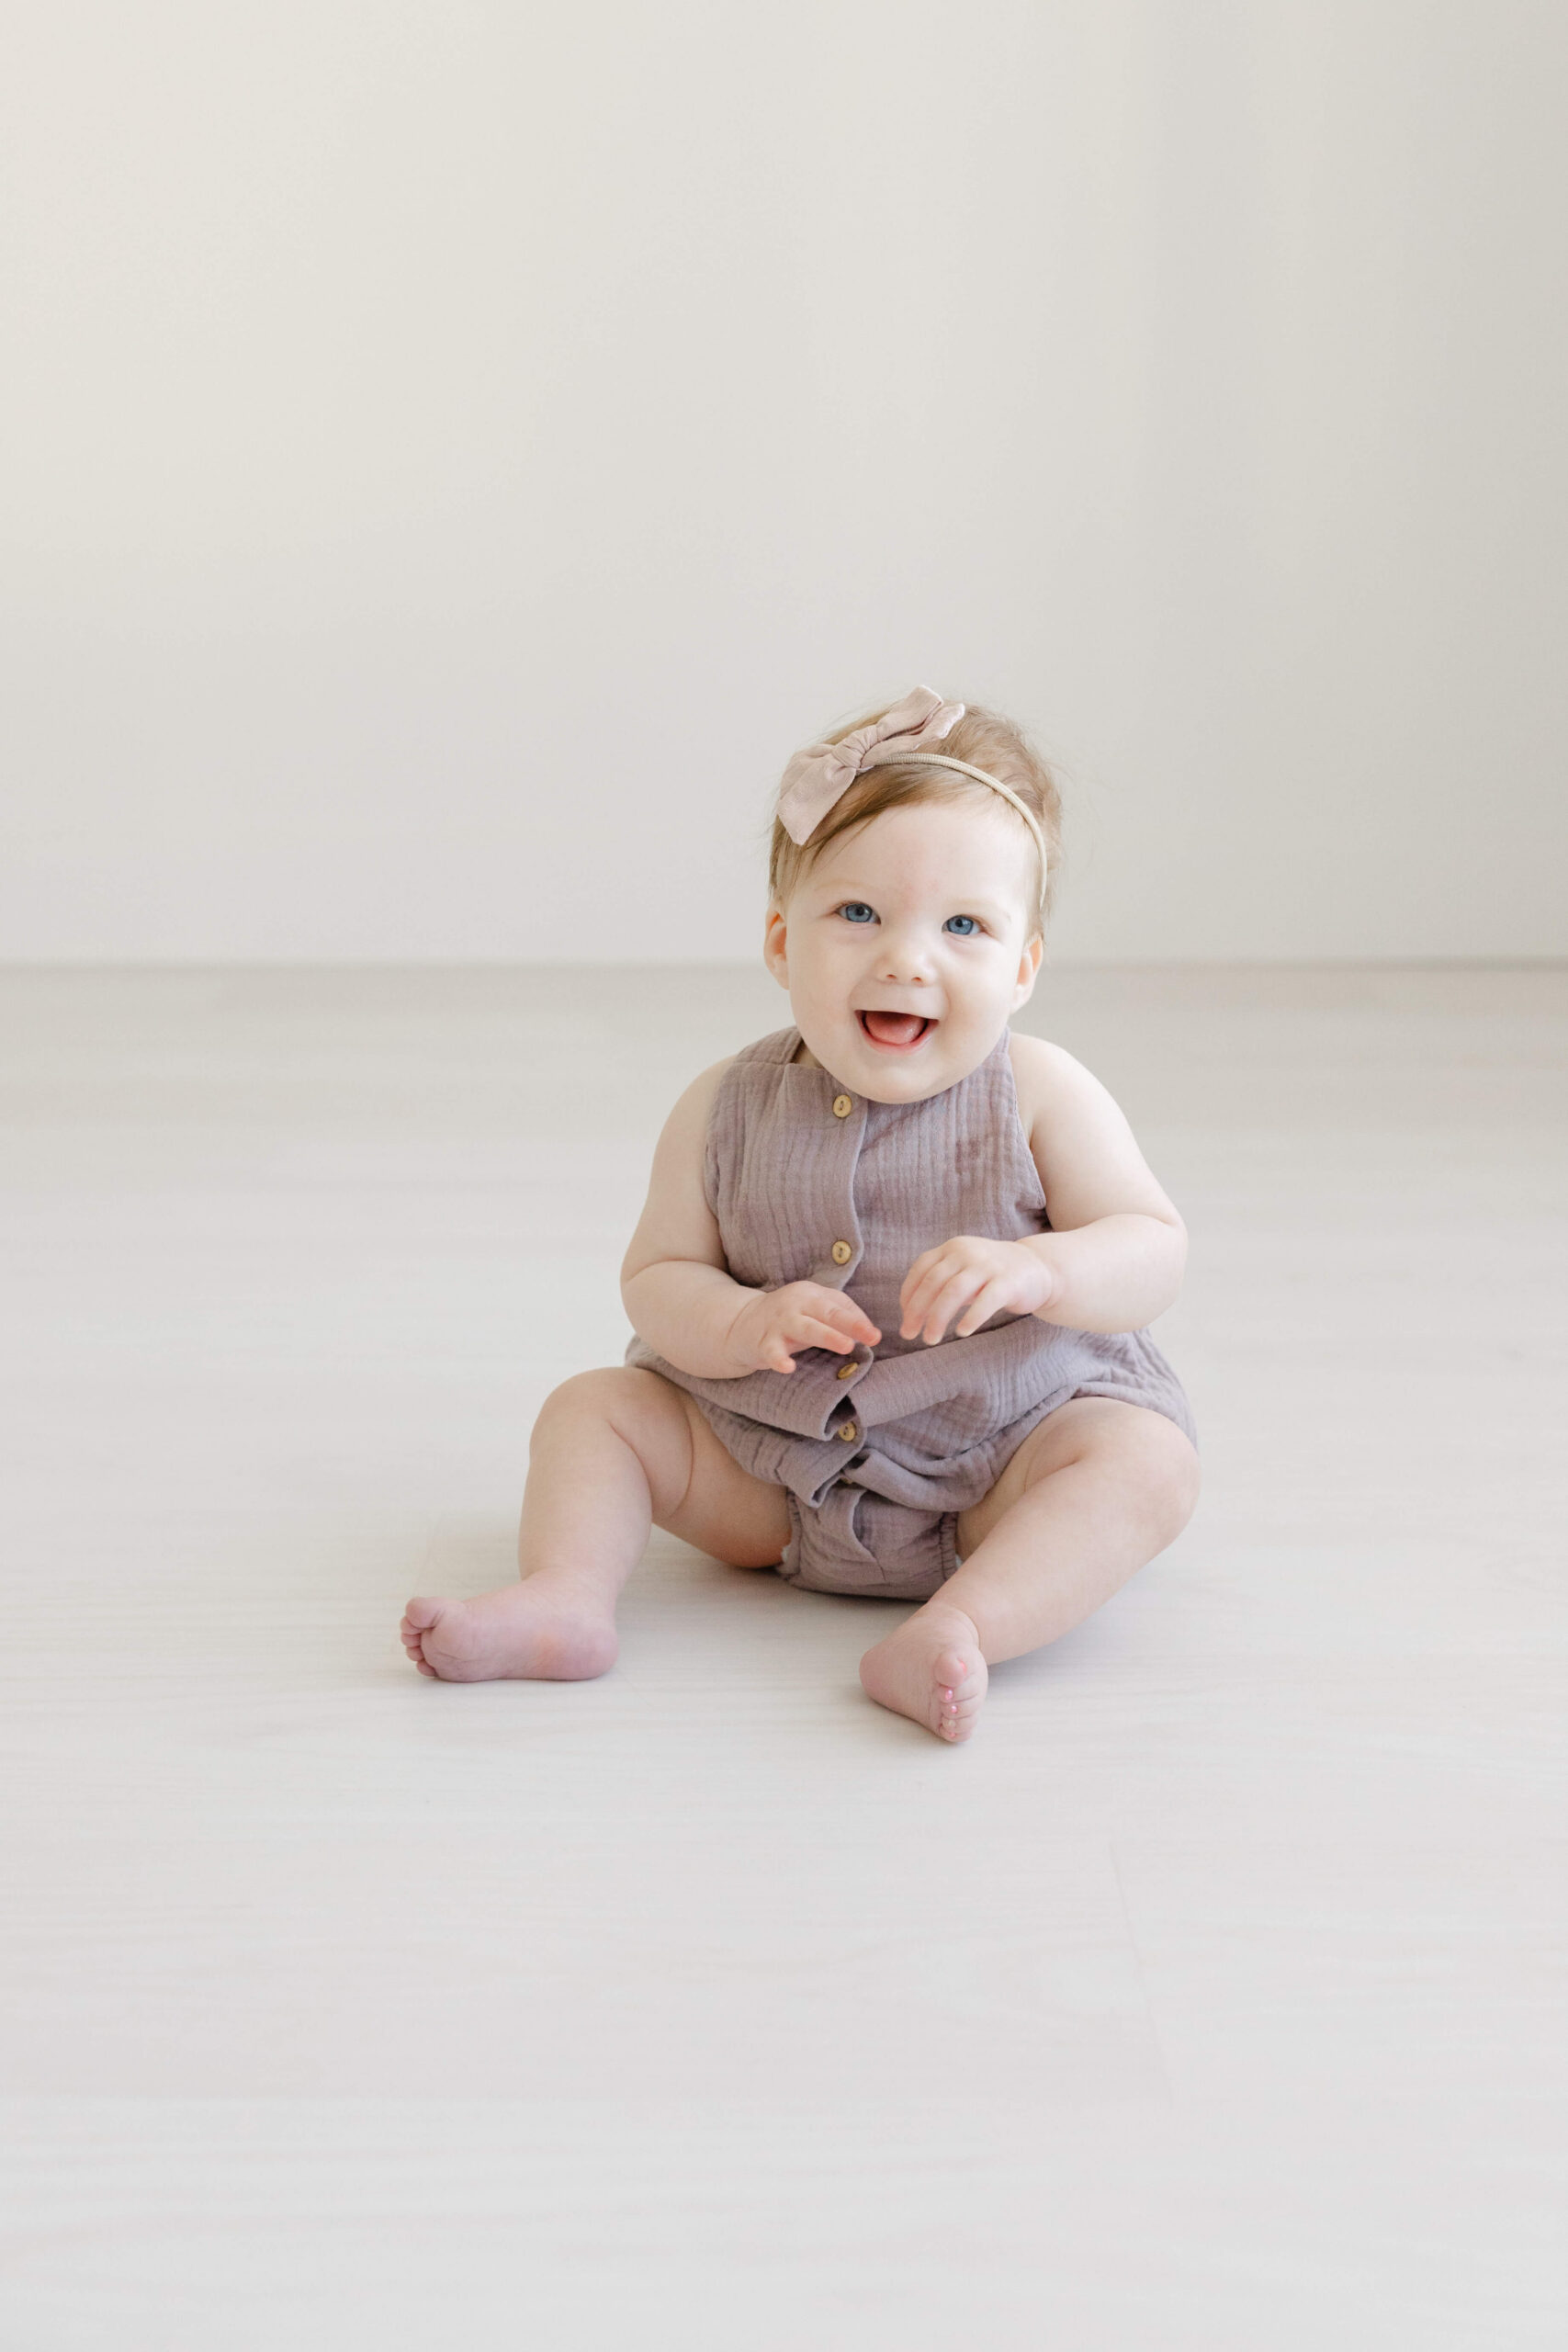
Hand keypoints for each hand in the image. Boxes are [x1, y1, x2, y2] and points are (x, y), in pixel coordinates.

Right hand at [725, 1282, 881, 1375]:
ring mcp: (779, 1322)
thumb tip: (873, 1333)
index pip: (839, 1305)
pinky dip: (779, 1359)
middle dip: (849, 1323)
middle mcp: (796, 1304)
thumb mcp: (816, 1310)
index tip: (876, 1336)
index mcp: (811, 1294)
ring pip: (805, 1328)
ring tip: (846, 1346)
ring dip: (827, 1336)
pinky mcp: (763, 1342)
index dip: (859, 1321)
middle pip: (826, 1312)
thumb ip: (844, 1316)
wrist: (741, 1323)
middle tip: (870, 1337)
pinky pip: (772, 1351)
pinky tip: (788, 1367)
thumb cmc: (790, 1317)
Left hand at [898, 1235, 1057, 1345]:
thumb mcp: (962, 1272)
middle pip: (934, 1282)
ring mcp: (988, 1265)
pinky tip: (962, 1332)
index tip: (905, 1318)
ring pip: (954, 1291)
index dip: (908, 1294)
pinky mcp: (1009, 1281)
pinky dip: (971, 1317)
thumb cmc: (991, 1275)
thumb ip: (940, 1285)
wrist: (1037, 1267)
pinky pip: (986, 1300)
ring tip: (930, 1339)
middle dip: (917, 1311)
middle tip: (909, 1334)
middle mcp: (967, 1252)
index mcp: (952, 1248)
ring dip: (937, 1318)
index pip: (921, 1269)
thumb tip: (910, 1314)